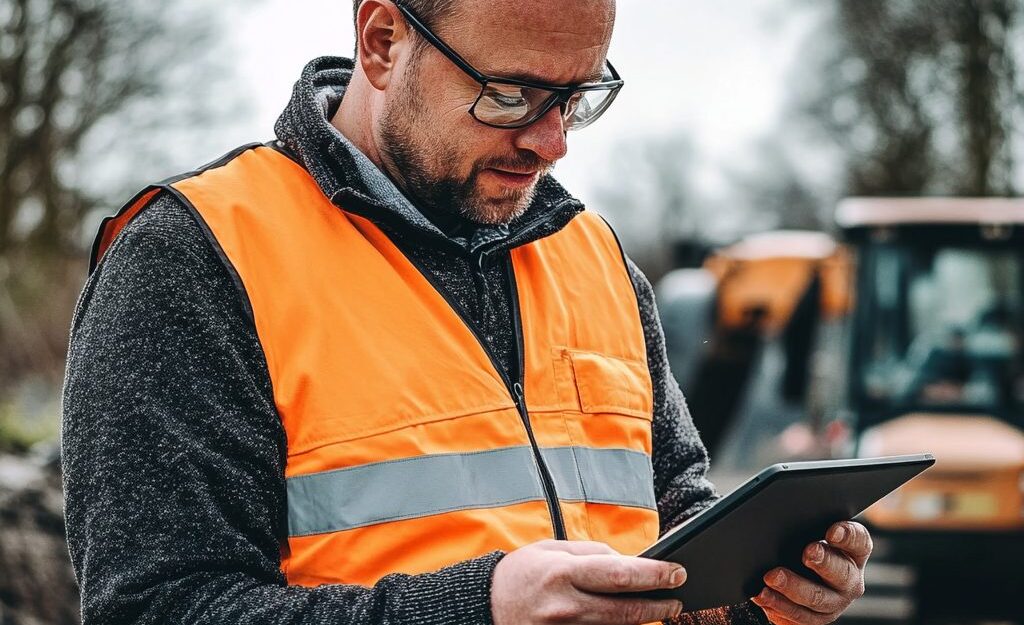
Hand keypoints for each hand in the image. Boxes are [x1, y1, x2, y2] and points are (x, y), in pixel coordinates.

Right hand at [491, 539, 686, 624]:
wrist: (484, 605)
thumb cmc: (521, 574)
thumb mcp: (552, 550)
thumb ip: (592, 554)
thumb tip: (629, 562)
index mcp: (563, 573)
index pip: (620, 574)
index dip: (655, 575)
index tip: (677, 572)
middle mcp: (565, 607)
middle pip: (626, 611)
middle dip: (658, 606)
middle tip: (676, 600)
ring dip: (641, 623)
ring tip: (656, 612)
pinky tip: (629, 624)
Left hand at [750, 521, 871, 624]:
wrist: (796, 575)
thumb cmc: (804, 545)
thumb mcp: (810, 533)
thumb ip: (806, 527)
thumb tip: (783, 521)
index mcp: (854, 553)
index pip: (859, 541)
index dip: (847, 536)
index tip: (832, 531)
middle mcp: (850, 580)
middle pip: (841, 573)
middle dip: (823, 562)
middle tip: (807, 553)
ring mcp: (835, 603)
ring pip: (817, 599)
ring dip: (792, 588)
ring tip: (770, 578)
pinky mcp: (816, 619)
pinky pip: (799, 617)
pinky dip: (779, 607)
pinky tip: (763, 596)